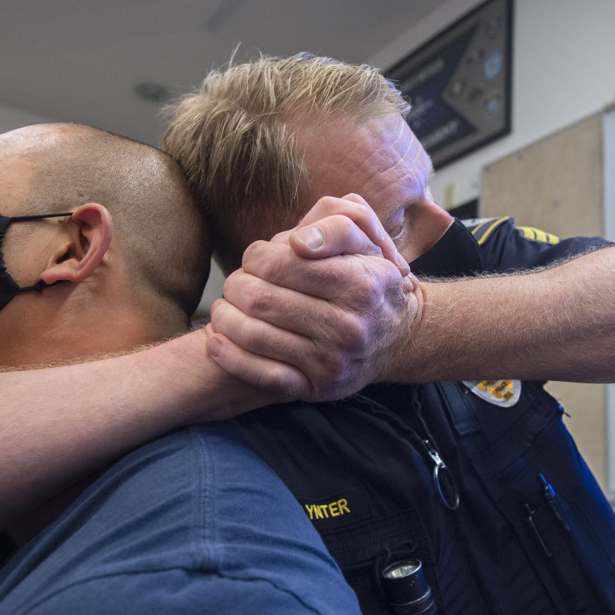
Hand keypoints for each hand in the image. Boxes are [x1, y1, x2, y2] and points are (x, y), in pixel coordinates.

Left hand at [207, 195, 420, 400]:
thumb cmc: (369, 282)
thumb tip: (298, 243)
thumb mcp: (365, 243)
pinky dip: (231, 357)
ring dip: (225, 317)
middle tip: (236, 283)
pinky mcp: (318, 388)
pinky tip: (217, 342)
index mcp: (360, 284)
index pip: (281, 263)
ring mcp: (333, 361)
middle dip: (236, 285)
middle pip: (261, 299)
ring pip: (255, 335)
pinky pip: (262, 375)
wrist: (396, 339)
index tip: (255, 257)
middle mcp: (349, 326)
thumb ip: (336, 226)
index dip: (255, 256)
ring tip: (224, 307)